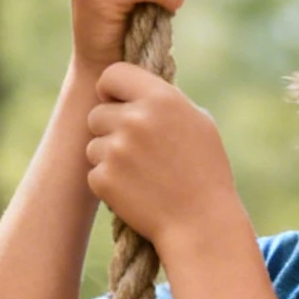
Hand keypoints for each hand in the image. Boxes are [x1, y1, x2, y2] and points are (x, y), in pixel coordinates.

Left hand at [85, 63, 240, 254]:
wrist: (201, 224)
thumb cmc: (206, 173)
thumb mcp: (198, 124)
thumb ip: (166, 102)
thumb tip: (141, 90)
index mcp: (160, 98)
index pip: (112, 74)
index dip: (111, 90)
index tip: (117, 103)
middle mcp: (134, 119)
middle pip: (96, 113)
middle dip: (109, 129)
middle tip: (134, 150)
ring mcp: (116, 150)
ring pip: (92, 145)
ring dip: (108, 158)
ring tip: (140, 174)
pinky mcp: (103, 179)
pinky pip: (93, 173)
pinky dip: (108, 184)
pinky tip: (135, 192)